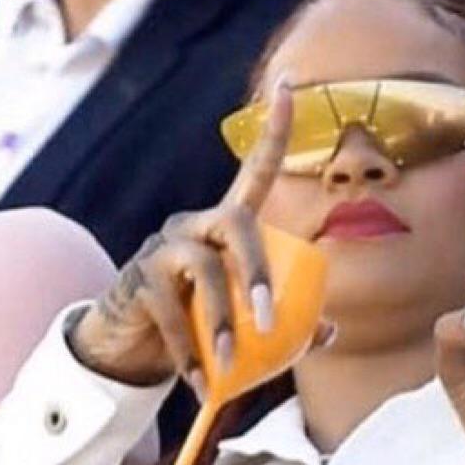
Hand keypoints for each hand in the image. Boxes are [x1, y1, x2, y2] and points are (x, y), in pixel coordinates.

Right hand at [68, 80, 298, 386]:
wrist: (131, 347)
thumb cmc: (199, 323)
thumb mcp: (244, 321)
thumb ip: (287, 321)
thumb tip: (334, 331)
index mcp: (228, 225)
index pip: (257, 168)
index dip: (277, 129)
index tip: (292, 84)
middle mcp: (196, 224)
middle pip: (236, 224)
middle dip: (259, 271)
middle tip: (271, 321)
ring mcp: (164, 247)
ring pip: (204, 271)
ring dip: (219, 322)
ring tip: (228, 367)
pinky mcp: (138, 278)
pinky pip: (169, 310)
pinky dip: (188, 350)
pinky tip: (198, 380)